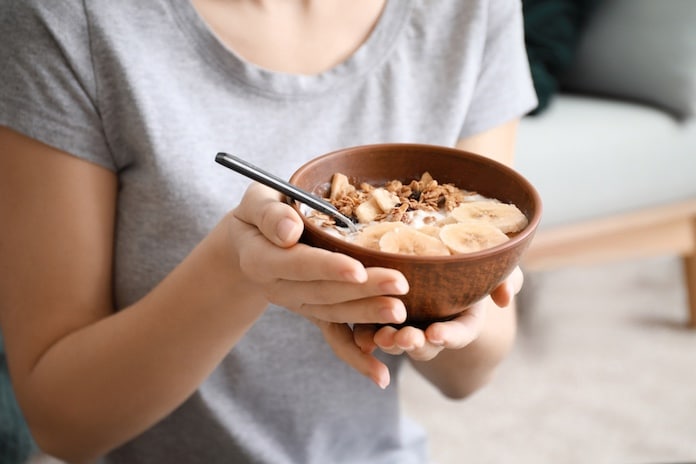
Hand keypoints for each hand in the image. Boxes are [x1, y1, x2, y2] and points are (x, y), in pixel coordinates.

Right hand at [231, 183, 408, 386]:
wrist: (252, 242)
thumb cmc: (260, 212)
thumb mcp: (255, 201)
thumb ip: (268, 213)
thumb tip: (290, 232)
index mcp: (261, 260)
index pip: (296, 264)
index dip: (326, 268)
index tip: (357, 270)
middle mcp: (279, 289)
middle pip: (322, 293)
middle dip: (362, 292)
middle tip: (400, 286)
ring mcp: (298, 305)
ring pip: (334, 314)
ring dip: (368, 316)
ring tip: (401, 314)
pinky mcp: (314, 313)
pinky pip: (334, 338)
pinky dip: (357, 359)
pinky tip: (381, 376)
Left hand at [353, 266, 523, 373]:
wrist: (441, 257)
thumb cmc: (471, 262)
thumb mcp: (494, 266)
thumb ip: (507, 277)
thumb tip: (505, 297)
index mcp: (463, 318)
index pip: (460, 333)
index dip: (449, 336)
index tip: (438, 334)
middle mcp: (434, 328)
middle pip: (426, 345)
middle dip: (415, 345)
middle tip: (406, 339)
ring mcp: (408, 326)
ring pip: (398, 342)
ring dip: (389, 343)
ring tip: (381, 338)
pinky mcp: (382, 318)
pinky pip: (373, 332)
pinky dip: (366, 337)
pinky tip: (358, 336)